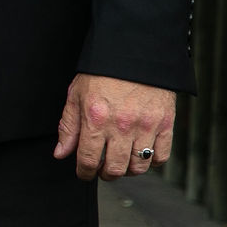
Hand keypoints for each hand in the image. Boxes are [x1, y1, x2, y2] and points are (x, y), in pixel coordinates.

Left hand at [54, 74, 175, 179]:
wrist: (135, 52)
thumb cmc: (102, 72)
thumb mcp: (76, 94)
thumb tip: (61, 153)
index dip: (84, 172)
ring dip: (127, 170)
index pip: (88, 160)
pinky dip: (151, 161)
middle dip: (105, 174)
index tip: (84, 173)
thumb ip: (68, 126)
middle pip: (115, 169)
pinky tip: (141, 154)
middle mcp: (122, 126)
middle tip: (102, 170)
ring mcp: (146, 126)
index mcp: (96, 118)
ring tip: (121, 162)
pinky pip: (161, 156)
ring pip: (138, 166)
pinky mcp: (165, 124)